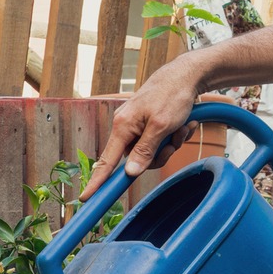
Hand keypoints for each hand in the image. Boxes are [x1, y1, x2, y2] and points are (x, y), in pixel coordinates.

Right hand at [82, 58, 201, 196]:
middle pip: (138, 160)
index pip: (107, 161)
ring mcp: (139, 126)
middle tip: (174, 139)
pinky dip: (175, 136)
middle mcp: (127, 127)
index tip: (86, 198)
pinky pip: (161, 142)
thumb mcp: (161, 125)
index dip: (97, 181)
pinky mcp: (151, 125)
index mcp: (123, 126)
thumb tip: (129, 173)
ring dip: (172, 143)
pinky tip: (185, 123)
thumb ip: (145, 150)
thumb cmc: (172, 94)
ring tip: (182, 126)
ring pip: (153, 153)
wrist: (186, 75)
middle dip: (160, 154)